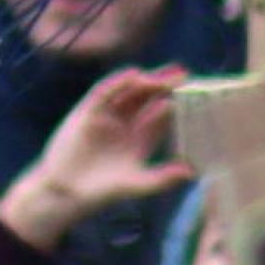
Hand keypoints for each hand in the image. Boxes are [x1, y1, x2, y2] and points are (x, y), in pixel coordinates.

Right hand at [0, 65, 194, 252]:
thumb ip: (163, 178)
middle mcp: (126, 123)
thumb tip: (191, 172)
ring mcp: (107, 116)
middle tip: (184, 74)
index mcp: (142, 137)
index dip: (178, 101)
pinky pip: (103, 93)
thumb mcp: (138, 184)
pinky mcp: (87, 112)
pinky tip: (133, 75)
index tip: (196, 92)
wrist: (68, 190)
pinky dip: (117, 83)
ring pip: (129, 91)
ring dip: (145, 81)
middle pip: (148, 97)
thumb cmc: (104, 190)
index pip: (163, 113)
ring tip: (164, 75)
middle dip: (165, 85)